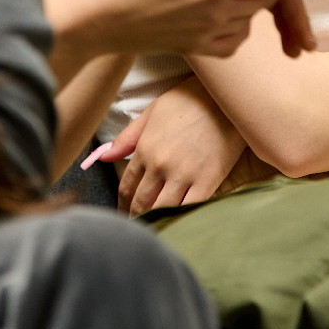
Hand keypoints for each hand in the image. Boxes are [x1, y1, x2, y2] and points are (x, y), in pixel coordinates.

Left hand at [108, 78, 247, 215]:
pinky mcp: (208, 180)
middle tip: (135, 229)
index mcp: (145, 149)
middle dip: (135, 218)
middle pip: (142, 202)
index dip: (122, 204)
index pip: (127, 186)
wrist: (226, 95)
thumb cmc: (189, 99)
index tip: (123, 214)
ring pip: (162, 210)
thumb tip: (102, 156)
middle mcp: (161, 165)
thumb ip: (127, 137)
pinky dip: (181, 220)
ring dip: (155, 223)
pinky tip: (178, 225)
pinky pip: (190, 208)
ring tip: (153, 233)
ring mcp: (184, 174)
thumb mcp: (152, 112)